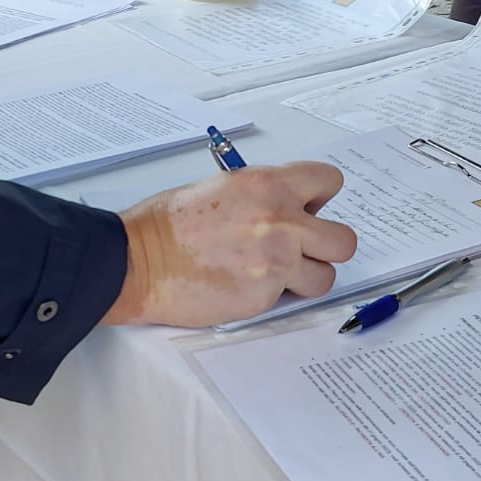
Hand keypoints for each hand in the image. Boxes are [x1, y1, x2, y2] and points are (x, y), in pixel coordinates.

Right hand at [102, 162, 357, 327]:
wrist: (137, 262)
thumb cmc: (167, 224)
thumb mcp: (222, 188)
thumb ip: (265, 195)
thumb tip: (291, 208)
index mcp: (268, 185)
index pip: (329, 181)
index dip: (320, 198)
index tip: (308, 209)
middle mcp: (280, 222)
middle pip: (344, 239)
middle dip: (326, 245)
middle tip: (301, 249)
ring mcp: (276, 263)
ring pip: (326, 276)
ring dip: (306, 277)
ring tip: (274, 274)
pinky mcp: (263, 297)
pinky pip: (289, 298)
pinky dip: (273, 295)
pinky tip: (243, 286)